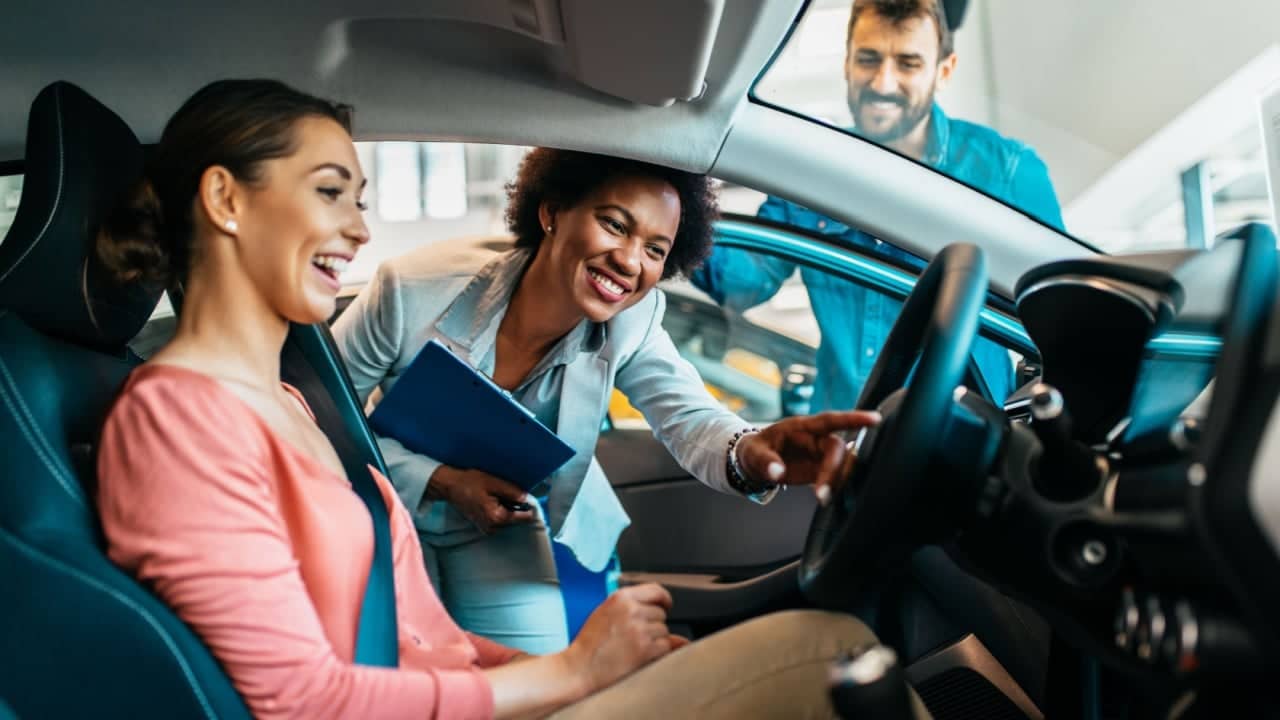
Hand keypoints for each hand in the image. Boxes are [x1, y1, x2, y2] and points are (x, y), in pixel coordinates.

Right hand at [428, 465, 536, 532]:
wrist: (450, 486)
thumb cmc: (470, 483)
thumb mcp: (494, 483)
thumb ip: (513, 492)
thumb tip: (527, 498)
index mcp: (497, 517)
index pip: (524, 517)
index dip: (527, 505)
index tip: (523, 495)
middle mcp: (493, 527)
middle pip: (516, 518)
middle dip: (515, 505)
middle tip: (503, 492)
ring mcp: (488, 528)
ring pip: (508, 518)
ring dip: (506, 507)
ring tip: (494, 494)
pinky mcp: (484, 525)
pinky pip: (499, 519)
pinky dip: (499, 509)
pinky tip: (490, 500)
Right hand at [563, 583, 681, 693]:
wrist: (580, 668)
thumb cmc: (590, 644)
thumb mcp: (606, 614)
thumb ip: (635, 609)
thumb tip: (667, 613)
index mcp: (620, 598)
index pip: (656, 590)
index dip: (664, 599)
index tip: (666, 606)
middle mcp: (631, 610)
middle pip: (660, 613)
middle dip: (653, 625)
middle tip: (634, 637)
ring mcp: (639, 629)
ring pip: (664, 631)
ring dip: (655, 640)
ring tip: (633, 647)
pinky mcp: (645, 648)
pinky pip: (665, 646)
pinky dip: (656, 653)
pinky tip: (638, 656)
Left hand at [735, 410, 881, 502]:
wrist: (754, 462)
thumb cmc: (754, 450)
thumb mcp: (753, 453)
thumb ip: (765, 462)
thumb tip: (777, 471)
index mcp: (801, 428)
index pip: (830, 420)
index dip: (853, 418)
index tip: (874, 419)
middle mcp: (816, 439)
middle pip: (838, 449)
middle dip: (835, 469)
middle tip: (822, 493)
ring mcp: (821, 455)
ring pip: (842, 464)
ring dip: (838, 481)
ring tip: (822, 498)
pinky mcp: (822, 470)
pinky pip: (837, 476)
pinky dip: (836, 487)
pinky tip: (827, 497)